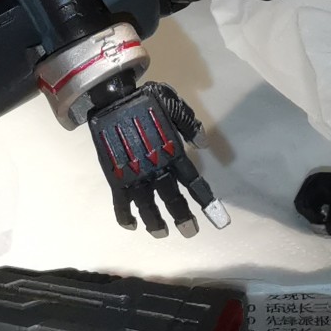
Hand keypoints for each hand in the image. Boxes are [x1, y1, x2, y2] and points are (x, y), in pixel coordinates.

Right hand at [87, 82, 228, 237]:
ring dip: (155, 222)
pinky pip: (120, 202)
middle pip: (172, 199)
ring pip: (147, 206)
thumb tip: (204, 145)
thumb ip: (190, 125)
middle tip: (191, 232)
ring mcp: (134, 174)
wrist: (111, 97)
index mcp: (172, 152)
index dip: (207, 202)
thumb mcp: (174, 104)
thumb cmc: (146, 99)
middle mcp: (156, 167)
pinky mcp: (115, 176)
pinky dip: (125, 216)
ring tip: (162, 233)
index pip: (194, 182)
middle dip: (182, 217)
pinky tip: (132, 225)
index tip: (219, 221)